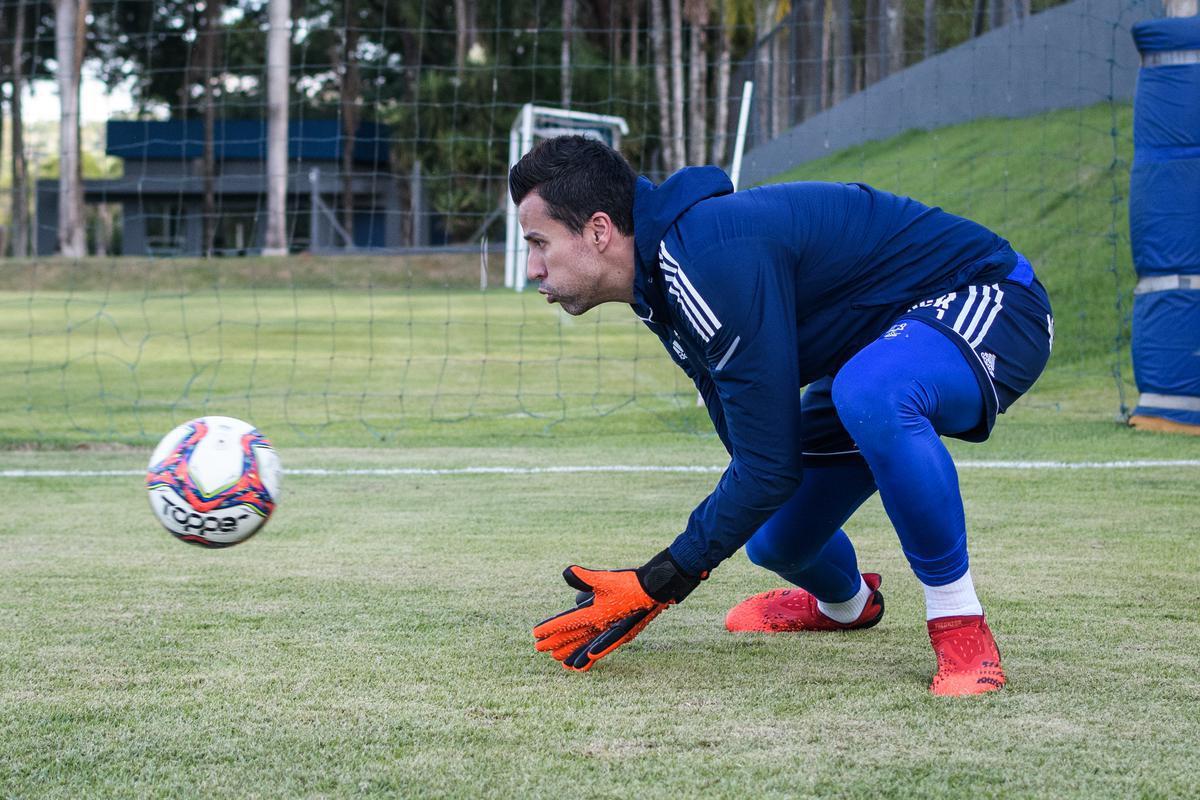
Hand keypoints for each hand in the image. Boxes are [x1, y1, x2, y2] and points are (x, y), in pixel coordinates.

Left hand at [532, 549, 703, 671]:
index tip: (535, 633)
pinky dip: (594, 652)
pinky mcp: (622, 632)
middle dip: (556, 643)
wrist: (656, 589)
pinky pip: (603, 645)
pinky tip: (590, 658)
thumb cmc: (630, 583)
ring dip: (573, 652)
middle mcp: (601, 627)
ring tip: (560, 662)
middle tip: (539, 649)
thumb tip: (567, 572)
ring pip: (587, 645)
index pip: (567, 623)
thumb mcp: (605, 579)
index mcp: (595, 614)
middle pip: (574, 637)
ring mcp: (612, 632)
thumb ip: (584, 578)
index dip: (550, 628)